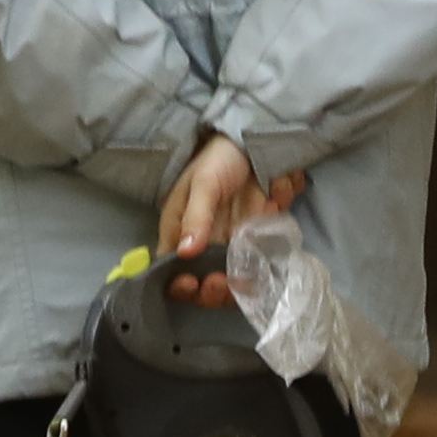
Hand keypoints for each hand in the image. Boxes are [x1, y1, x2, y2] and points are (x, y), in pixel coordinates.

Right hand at [153, 133, 302, 300]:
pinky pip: (261, 267)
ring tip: (246, 278)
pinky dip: (264, 269)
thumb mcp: (204, 183)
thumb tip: (185, 251)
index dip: (179, 284)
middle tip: (222, 282)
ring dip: (239, 287)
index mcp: (180, 233)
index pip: (171, 270)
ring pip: (233, 283)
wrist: (256, 144)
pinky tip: (264, 268)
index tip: (192, 283)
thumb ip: (196, 217)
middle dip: (213, 291)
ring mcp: (232, 248)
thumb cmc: (220, 159)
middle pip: (204, 284)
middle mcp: (204, 247)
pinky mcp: (258, 245)